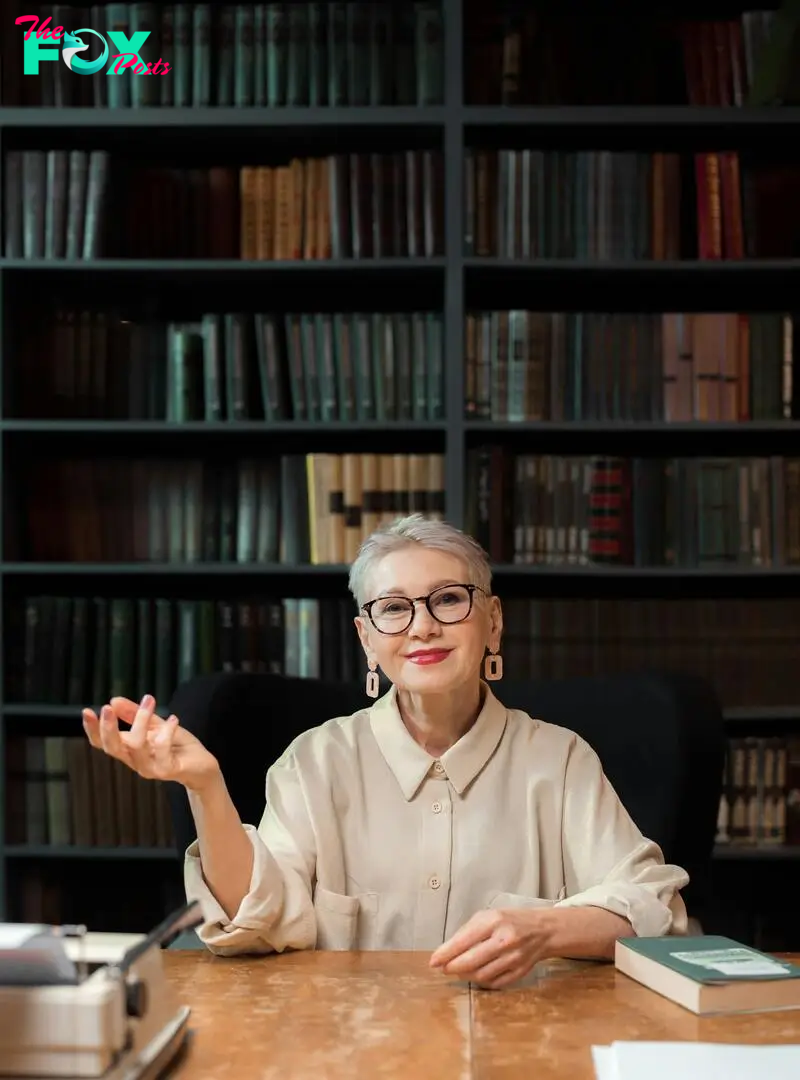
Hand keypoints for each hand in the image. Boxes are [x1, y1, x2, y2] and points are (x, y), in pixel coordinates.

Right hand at [82, 694, 219, 792]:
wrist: (203, 766)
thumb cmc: (178, 746)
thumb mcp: (156, 726)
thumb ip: (136, 714)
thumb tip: (114, 700)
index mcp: (129, 750)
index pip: (103, 743)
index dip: (93, 729)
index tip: (86, 711)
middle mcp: (135, 761)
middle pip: (112, 748)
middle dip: (107, 728)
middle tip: (107, 707)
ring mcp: (150, 767)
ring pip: (136, 746)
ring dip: (140, 721)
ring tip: (149, 701)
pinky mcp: (167, 770)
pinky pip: (162, 751)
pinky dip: (166, 733)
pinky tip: (173, 719)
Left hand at [429, 907, 554, 988]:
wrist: (543, 930)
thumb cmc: (510, 921)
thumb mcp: (488, 916)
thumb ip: (468, 931)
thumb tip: (446, 950)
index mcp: (494, 921)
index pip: (463, 940)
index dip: (445, 953)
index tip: (433, 961)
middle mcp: (504, 940)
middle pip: (471, 961)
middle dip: (452, 967)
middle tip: (443, 969)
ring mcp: (513, 958)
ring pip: (481, 975)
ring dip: (465, 975)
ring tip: (459, 971)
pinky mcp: (519, 973)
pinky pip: (494, 983)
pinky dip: (481, 982)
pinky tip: (475, 975)